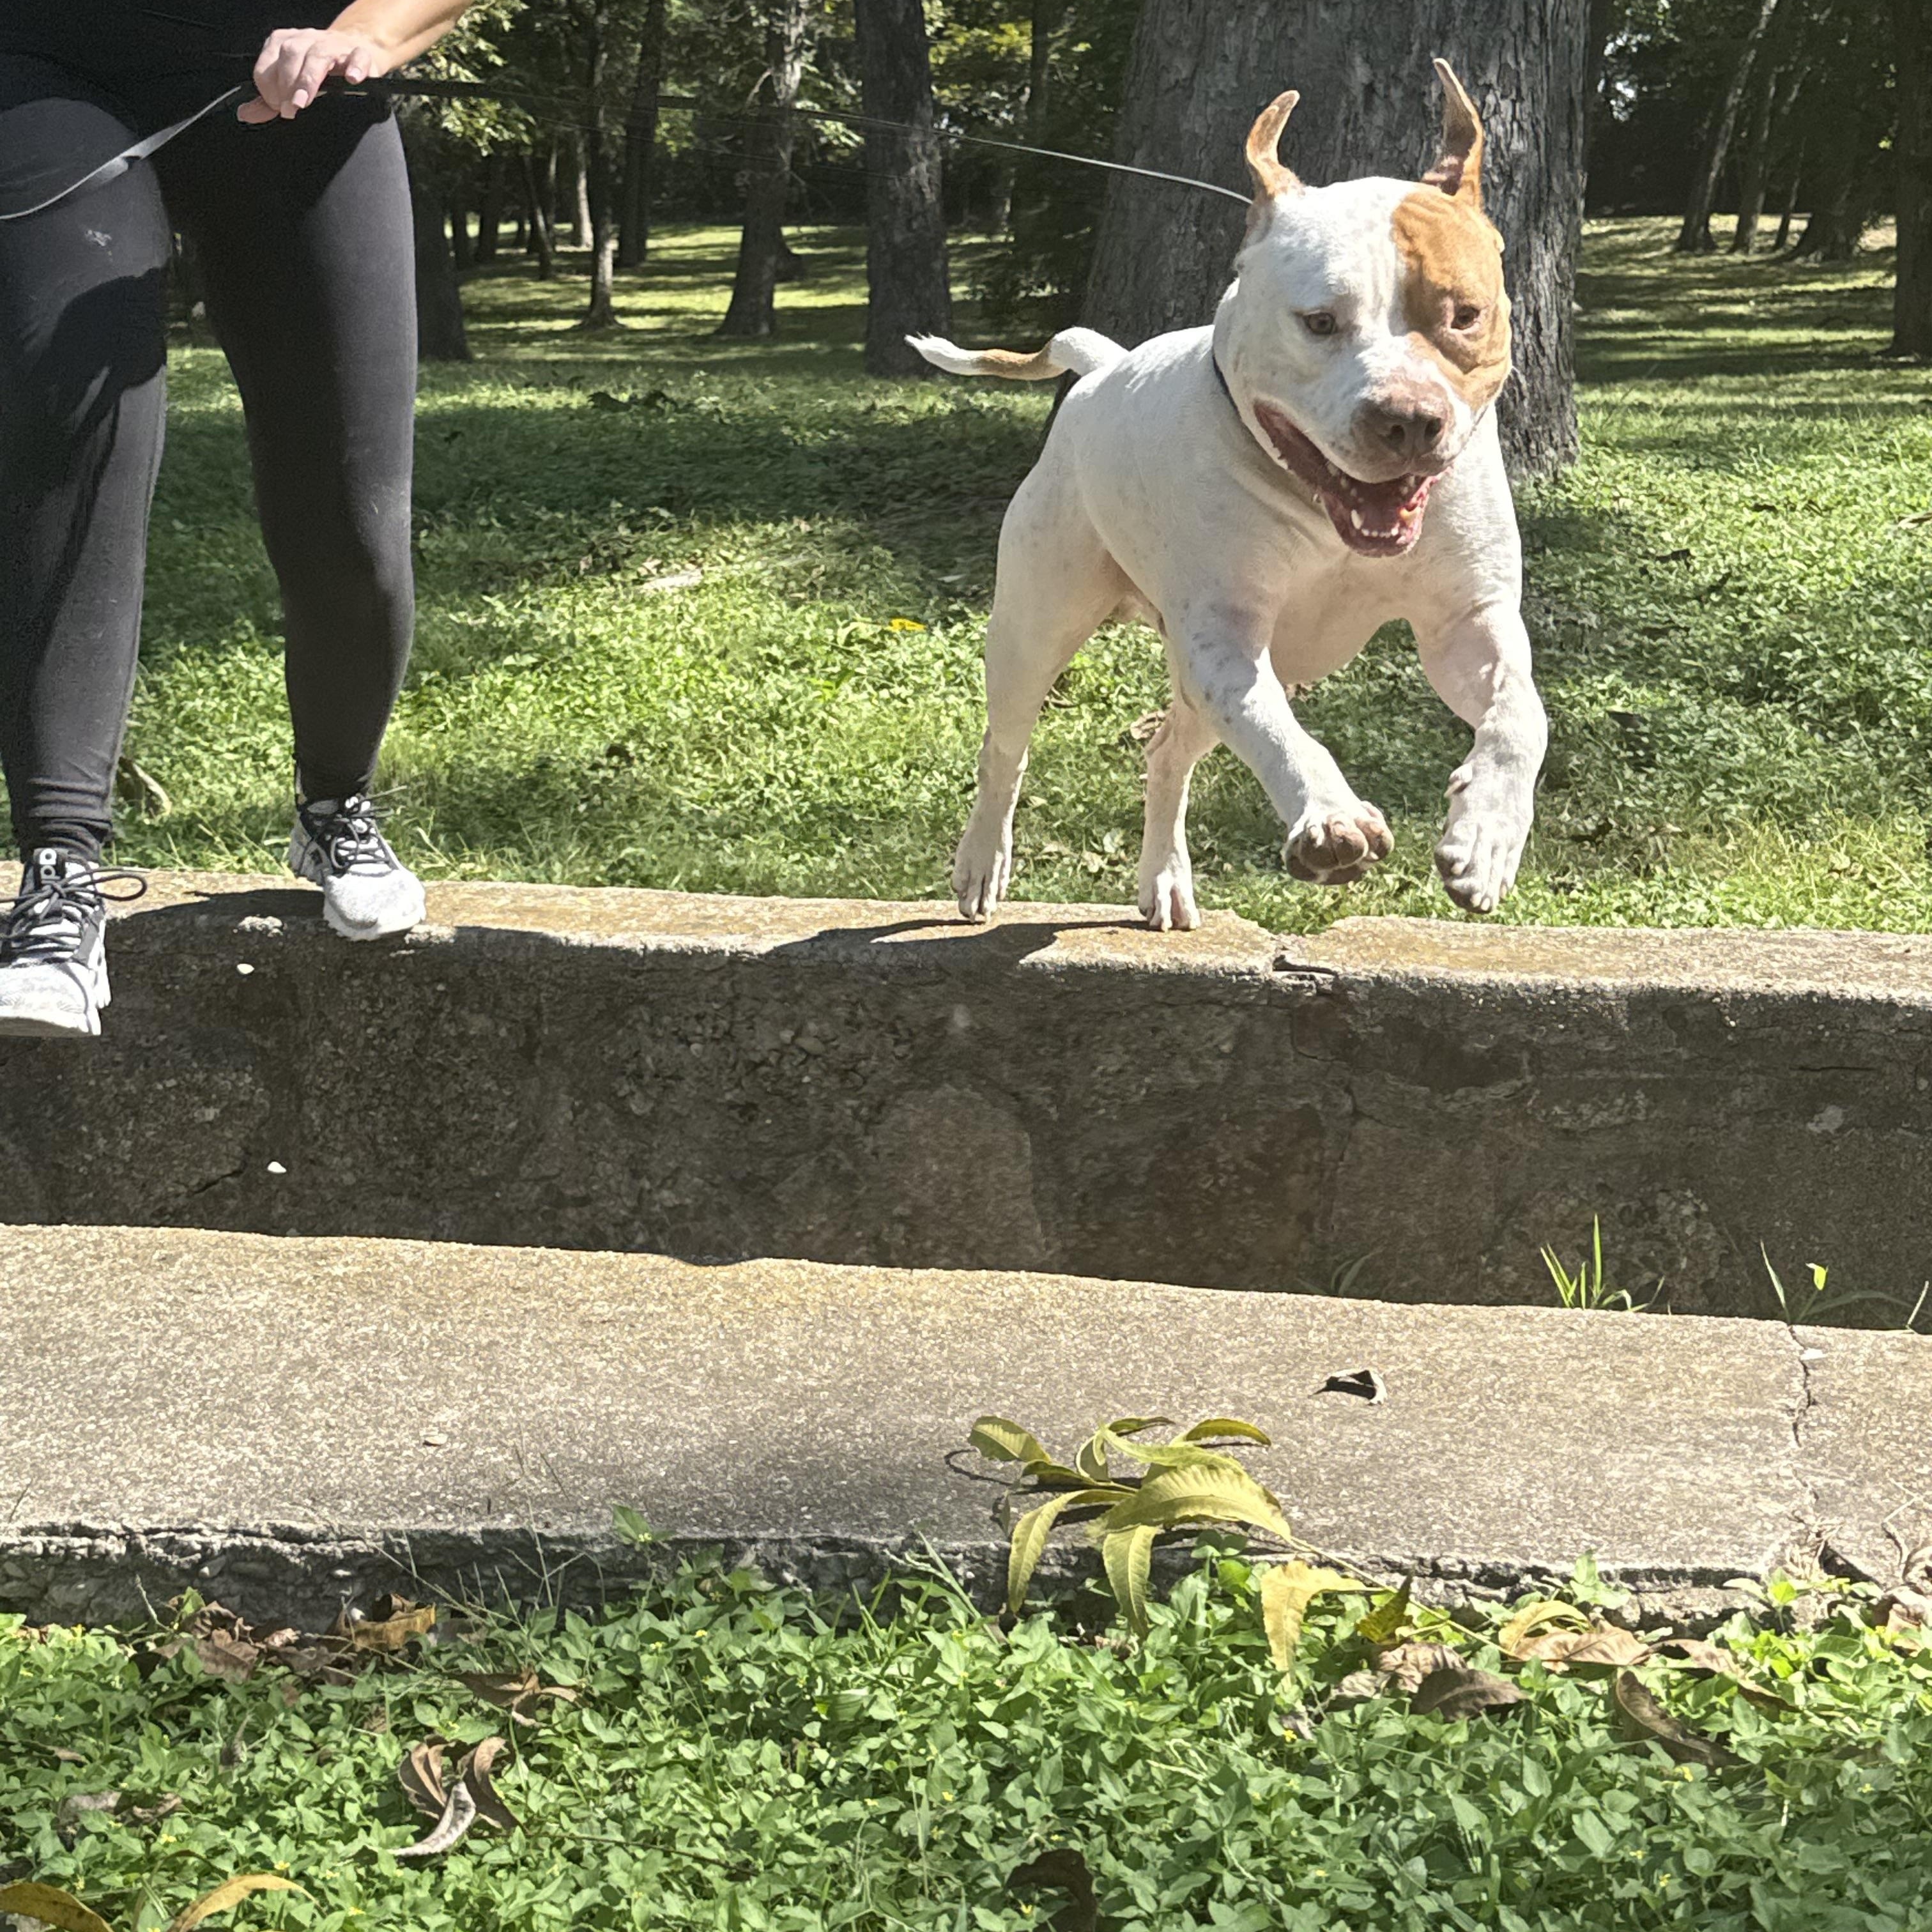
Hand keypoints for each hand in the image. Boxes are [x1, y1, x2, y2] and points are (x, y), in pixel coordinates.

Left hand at [239, 28, 391, 121]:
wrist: (354, 52)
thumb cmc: (321, 72)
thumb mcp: (290, 83)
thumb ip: (269, 100)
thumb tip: (245, 114)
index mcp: (286, 43)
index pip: (269, 61)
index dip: (269, 86)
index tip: (277, 106)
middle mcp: (308, 39)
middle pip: (291, 53)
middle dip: (287, 83)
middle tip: (289, 110)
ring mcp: (334, 46)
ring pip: (319, 55)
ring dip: (308, 79)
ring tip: (304, 102)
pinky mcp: (360, 55)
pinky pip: (357, 57)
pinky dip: (355, 67)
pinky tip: (352, 80)